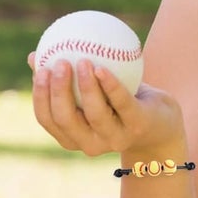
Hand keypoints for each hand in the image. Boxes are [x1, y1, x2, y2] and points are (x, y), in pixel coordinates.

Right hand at [29, 53, 183, 157]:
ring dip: (86, 86)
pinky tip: (102, 68)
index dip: (40, 96)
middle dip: (57, 91)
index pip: (48, 119)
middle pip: (66, 118)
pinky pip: (122, 103)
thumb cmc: (120, 104)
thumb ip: (69, 79)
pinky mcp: (138, 125)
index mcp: (73, 136)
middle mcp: (91, 143)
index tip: (41, 69)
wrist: (162, 122)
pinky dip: (110, 85)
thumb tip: (35, 55)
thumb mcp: (93, 93)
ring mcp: (116, 137)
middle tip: (59, 63)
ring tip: (82, 61)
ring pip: (94, 113)